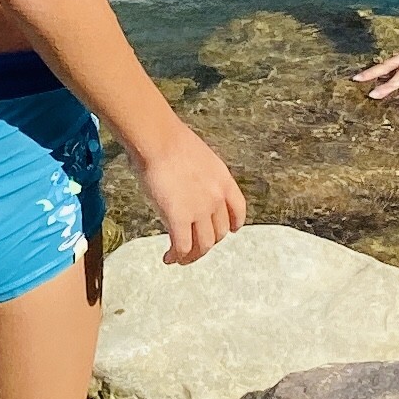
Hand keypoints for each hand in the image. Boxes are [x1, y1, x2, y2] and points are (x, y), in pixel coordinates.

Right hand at [137, 125, 247, 265]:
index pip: (238, 210)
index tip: (231, 231)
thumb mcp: (199, 157)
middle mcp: (216, 198)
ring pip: (203, 245)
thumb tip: (187, 183)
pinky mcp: (179, 218)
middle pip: (220, 232)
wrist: (159, 140)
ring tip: (181, 258)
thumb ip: (200, 175)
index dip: (235, 224)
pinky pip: (182, 246)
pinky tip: (168, 257)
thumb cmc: (169, 141)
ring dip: (193, 256)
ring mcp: (199, 210)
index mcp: (224, 181)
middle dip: (208, 242)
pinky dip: (177, 256)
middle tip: (194, 245)